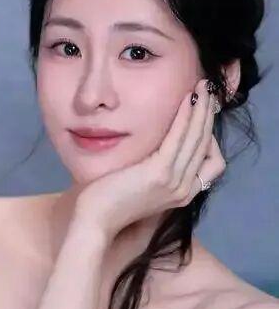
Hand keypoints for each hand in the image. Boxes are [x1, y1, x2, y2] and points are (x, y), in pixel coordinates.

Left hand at [74, 77, 225, 238]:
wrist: (94, 221)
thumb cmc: (109, 201)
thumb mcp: (141, 183)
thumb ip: (156, 168)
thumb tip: (158, 143)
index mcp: (182, 194)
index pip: (213, 163)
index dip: (210, 137)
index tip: (199, 116)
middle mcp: (184, 190)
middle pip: (207, 145)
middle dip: (208, 115)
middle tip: (207, 90)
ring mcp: (174, 183)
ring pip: (198, 139)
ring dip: (201, 110)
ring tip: (201, 87)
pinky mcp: (160, 174)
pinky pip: (179, 139)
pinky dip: (185, 117)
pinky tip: (185, 100)